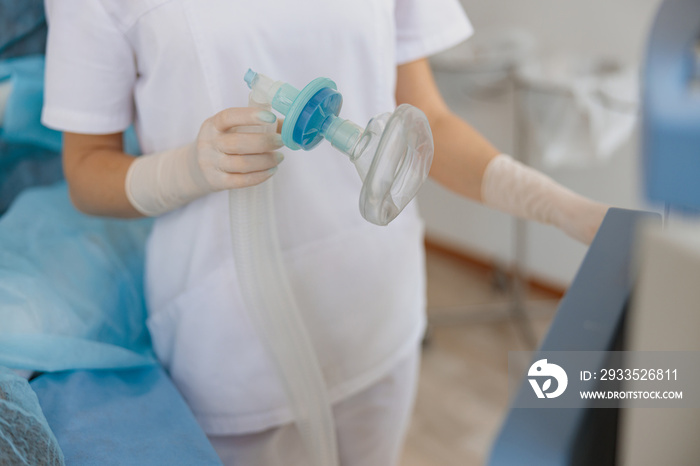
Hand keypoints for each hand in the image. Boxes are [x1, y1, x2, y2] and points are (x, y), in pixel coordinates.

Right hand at [125, 107, 284, 215]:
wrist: (194, 168)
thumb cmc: (221, 143)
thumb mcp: (231, 129)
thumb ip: (258, 125)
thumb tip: (289, 125)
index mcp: (213, 125)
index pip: (229, 117)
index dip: (250, 116)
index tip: (270, 117)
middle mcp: (209, 143)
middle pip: (238, 143)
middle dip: (264, 142)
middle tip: (280, 141)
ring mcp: (211, 164)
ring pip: (241, 164)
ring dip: (265, 161)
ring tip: (279, 157)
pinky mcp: (217, 181)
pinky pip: (241, 181)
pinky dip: (260, 176)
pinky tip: (272, 170)